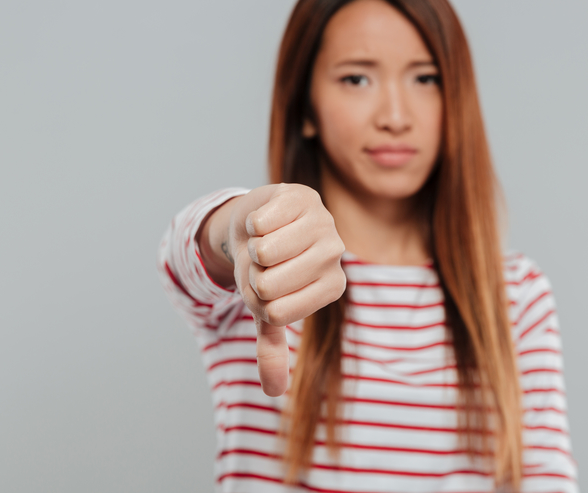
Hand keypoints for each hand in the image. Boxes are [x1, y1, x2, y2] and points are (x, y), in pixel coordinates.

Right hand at [226, 184, 345, 396]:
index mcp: (333, 287)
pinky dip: (251, 223)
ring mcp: (323, 221)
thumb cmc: (267, 269)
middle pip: (268, 283)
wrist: (258, 223)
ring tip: (265, 240)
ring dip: (251, 247)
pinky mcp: (303, 195)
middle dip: (253, 273)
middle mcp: (336, 254)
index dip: (258, 300)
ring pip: (265, 251)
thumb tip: (273, 392)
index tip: (269, 285)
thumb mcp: (267, 308)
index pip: (276, 312)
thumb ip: (272, 348)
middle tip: (266, 262)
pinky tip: (265, 220)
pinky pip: (260, 222)